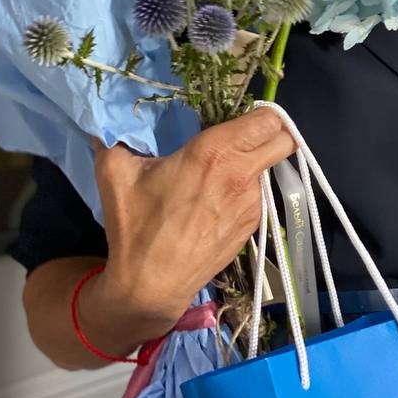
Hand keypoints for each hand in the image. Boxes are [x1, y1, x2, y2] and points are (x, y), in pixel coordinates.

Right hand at [92, 107, 295, 328]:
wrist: (150, 284)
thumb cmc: (135, 225)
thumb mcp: (115, 172)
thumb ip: (117, 137)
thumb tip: (112, 122)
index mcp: (214, 152)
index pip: (268, 120)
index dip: (264, 114)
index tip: (245, 117)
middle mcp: (241, 175)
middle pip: (285, 141)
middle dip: (273, 134)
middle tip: (246, 137)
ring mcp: (251, 203)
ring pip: (269, 170)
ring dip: (254, 166)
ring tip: (220, 175)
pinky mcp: (251, 226)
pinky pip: (258, 197)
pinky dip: (245, 192)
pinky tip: (217, 202)